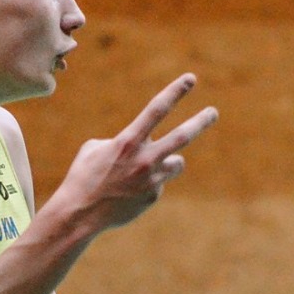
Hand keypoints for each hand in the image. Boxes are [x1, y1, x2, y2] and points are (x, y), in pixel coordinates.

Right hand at [46, 75, 215, 236]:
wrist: (80, 214)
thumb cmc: (83, 176)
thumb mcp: (94, 148)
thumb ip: (123, 141)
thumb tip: (141, 144)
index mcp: (128, 141)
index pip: (157, 110)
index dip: (175, 92)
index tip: (191, 78)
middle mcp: (144, 159)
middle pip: (182, 136)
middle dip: (201, 122)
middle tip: (213, 112)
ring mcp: (151, 179)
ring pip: (176, 162)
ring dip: (169, 160)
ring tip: (149, 167)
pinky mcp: (153, 196)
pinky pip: (159, 182)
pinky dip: (149, 182)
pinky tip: (129, 191)